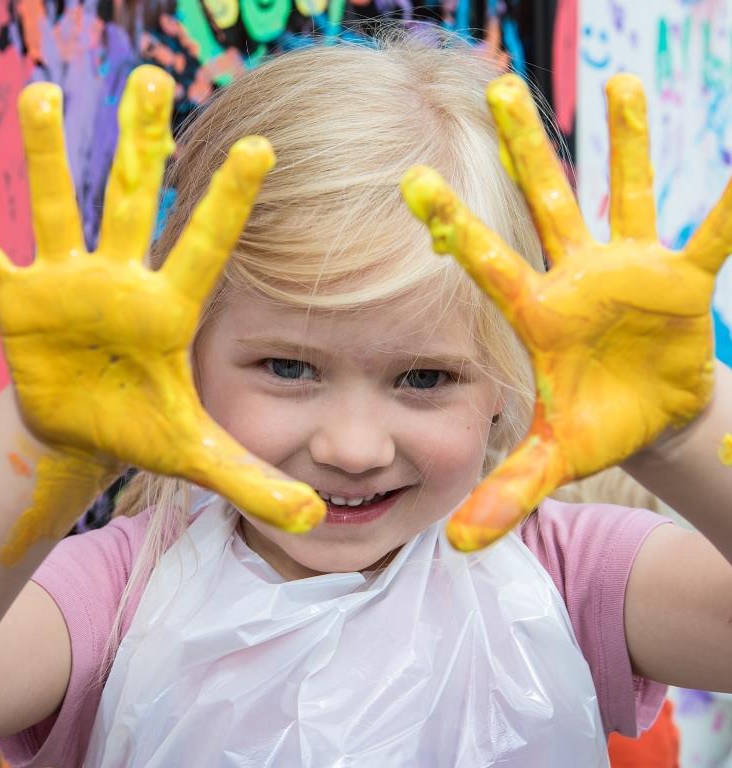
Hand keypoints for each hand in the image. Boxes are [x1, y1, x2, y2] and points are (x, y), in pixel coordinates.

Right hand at [0, 66, 323, 563]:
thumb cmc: (146, 431)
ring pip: (56, 209)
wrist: (87, 430)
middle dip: (139, 144)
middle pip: (132, 203)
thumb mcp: (198, 457)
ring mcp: (66, 285)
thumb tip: (312, 520)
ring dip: (45, 156)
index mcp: (169, 310)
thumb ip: (253, 482)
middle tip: (153, 77)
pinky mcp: (18, 302)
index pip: (206, 248)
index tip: (260, 148)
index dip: (228, 203)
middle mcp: (120, 282)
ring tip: (42, 94)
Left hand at [402, 73, 728, 550]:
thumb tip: (459, 545)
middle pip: (542, 204)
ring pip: (617, 196)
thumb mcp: (552, 459)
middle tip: (499, 83)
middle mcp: (574, 280)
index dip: (454, 228)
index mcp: (536, 317)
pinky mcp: (679, 281)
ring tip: (620, 81)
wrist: (646, 415)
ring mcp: (626, 272)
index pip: (487, 265)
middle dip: (524, 148)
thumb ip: (507, 492)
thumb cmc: (592, 427)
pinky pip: (706, 237)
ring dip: (620, 143)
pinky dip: (725, 209)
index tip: (412, 184)